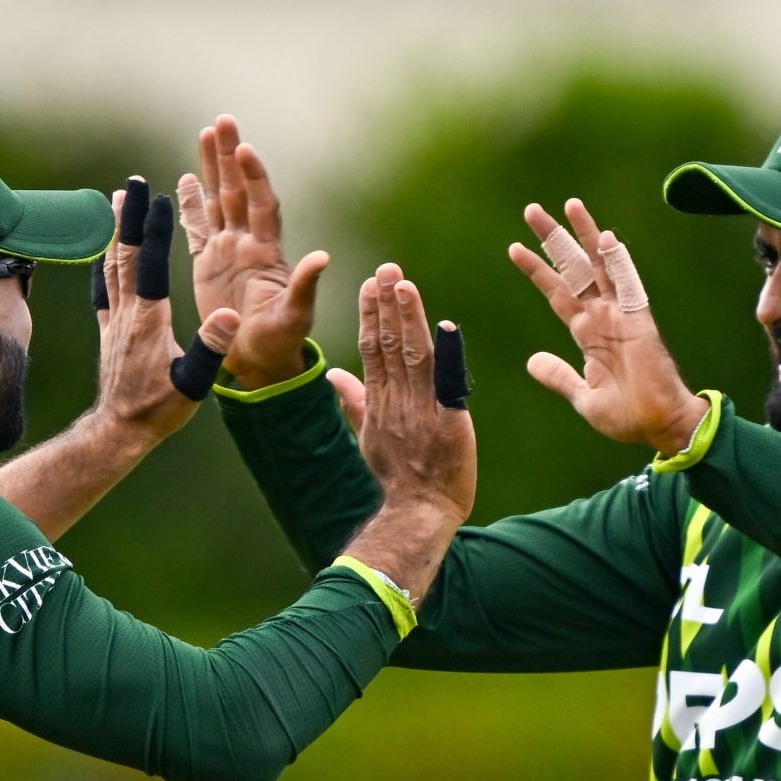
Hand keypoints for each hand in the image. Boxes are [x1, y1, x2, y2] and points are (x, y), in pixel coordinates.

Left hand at [93, 181, 240, 448]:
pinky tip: (103, 252)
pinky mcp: (107, 332)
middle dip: (129, 217)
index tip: (157, 198)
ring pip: (111, 266)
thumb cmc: (160, 410)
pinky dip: (103, 262)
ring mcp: (114, 321)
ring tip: (115, 201)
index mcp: (150, 321)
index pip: (150, 264)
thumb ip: (210, 350)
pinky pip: (103, 288)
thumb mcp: (193, 384)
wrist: (120, 430)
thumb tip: (229, 317)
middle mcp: (127, 314)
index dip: (153, 229)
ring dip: (115, 231)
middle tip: (131, 183)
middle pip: (126, 255)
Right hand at [178, 115, 328, 388]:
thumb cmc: (280, 341)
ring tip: (205, 132)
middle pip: (238, 190)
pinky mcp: (208, 264)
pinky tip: (185, 178)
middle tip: (223, 121)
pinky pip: (198, 227)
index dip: (254, 177)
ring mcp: (227, 250)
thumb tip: (323, 257)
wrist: (257, 360)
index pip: (261, 204)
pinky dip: (191, 204)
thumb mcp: (296, 317)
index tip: (245, 149)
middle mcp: (248, 243)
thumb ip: (305, 286)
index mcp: (267, 252)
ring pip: (218, 200)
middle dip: (229, 156)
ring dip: (212, 168)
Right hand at [342, 264, 475, 522]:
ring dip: (408, 317)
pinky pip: (446, 382)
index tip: (370, 284)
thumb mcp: (368, 438)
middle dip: (387, 304)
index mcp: (378, 402)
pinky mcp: (448, 421)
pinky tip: (447, 327)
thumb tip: (333, 375)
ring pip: (412, 355)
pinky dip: (447, 355)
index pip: (371, 349)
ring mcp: (421, 410)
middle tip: (387, 268)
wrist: (418, 512)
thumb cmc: (398, 478)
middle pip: (388, 344)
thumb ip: (354, 401)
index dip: (371, 314)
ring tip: (404, 284)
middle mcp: (396, 401)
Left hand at [510, 198, 706, 453]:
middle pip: (574, 269)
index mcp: (588, 333)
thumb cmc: (628, 415)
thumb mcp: (583, 395)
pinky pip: (628, 286)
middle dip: (553, 239)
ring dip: (584, 236)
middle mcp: (603, 317)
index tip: (514, 248)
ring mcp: (621, 316)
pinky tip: (606, 238)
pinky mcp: (640, 323)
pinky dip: (618, 263)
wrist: (659, 427)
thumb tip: (532, 361)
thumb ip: (559, 376)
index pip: (558, 292)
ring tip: (569, 205)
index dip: (538, 270)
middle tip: (532, 210)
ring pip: (600, 266)